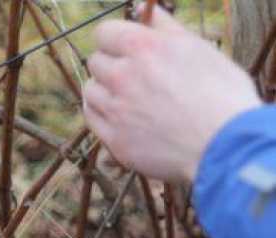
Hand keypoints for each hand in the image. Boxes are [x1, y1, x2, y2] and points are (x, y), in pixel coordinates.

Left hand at [83, 5, 260, 182]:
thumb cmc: (221, 96)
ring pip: (90, 91)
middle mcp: (123, 77)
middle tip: (129, 77)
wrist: (223, 147)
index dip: (113, 40)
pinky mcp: (115, 140)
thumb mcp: (198, 49)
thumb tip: (146, 11)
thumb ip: (165, 28)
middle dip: (110, 66)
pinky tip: (113, 114)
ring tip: (121, 98)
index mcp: (144, 49)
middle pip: (95, 62)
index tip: (121, 48)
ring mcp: (116, 111)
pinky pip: (91, 118)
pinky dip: (98, 113)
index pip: (104, 34)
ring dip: (102, 90)